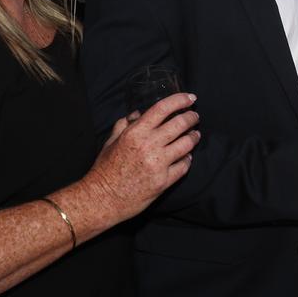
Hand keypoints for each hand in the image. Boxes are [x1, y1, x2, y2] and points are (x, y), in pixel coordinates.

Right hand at [83, 92, 199, 220]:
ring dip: (194, 137)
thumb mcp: (111, 141)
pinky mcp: (164, 181)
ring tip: (195, 134)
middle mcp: (149, 145)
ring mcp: (158, 164)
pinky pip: (184, 166)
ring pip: (186, 144)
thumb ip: (124, 124)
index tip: (190, 98)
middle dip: (191, 117)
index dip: (179, 100)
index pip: (163, 108)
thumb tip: (137, 113)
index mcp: (135, 133)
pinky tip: (187, 156)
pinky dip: (188, 159)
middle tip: (194, 116)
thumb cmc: (105, 169)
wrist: (102, 198)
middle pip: (180, 124)